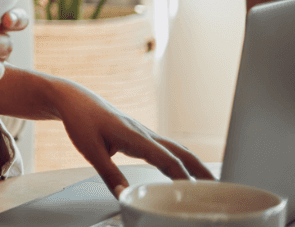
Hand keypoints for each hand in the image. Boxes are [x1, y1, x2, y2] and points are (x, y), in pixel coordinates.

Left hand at [53, 78, 214, 195]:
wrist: (74, 99)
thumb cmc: (81, 120)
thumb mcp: (90, 149)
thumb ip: (108, 174)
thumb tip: (124, 195)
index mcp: (135, 136)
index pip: (167, 159)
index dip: (183, 177)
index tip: (197, 193)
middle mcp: (145, 134)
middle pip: (181, 153)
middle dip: (201, 171)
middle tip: (220, 189)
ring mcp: (145, 134)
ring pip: (177, 150)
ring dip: (194, 166)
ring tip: (210, 185)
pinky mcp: (140, 136)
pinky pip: (167, 149)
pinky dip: (180, 161)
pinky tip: (183, 173)